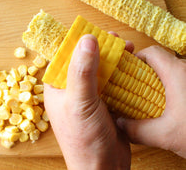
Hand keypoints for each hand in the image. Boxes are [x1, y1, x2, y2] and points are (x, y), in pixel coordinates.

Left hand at [44, 34, 130, 169]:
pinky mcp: (104, 101)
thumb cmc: (84, 139)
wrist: (103, 167)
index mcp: (58, 87)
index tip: (92, 32)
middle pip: (84, 61)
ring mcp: (89, 95)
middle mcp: (72, 89)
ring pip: (99, 69)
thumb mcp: (80, 102)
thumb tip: (87, 40)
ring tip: (126, 47)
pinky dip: (120, 71)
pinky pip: (111, 80)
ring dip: (112, 57)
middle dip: (99, 48)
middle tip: (113, 38)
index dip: (78, 43)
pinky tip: (130, 64)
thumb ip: (82, 71)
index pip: (64, 57)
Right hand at [117, 46, 185, 158]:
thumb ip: (138, 131)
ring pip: (171, 71)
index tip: (127, 70)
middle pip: (160, 61)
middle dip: (144, 71)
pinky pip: (181, 80)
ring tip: (148, 97)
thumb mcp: (168, 135)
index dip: (136, 58)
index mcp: (177, 72)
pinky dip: (171, 88)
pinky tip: (168, 105)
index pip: (151, 52)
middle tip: (134, 86)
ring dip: (158, 81)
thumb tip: (119, 125)